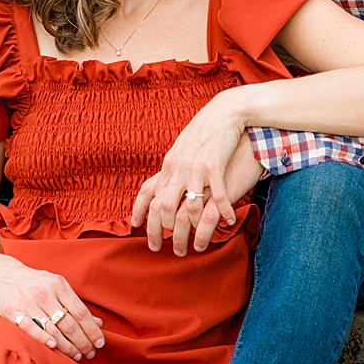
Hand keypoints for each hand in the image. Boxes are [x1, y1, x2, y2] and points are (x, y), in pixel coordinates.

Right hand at [0, 257, 105, 361]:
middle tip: (89, 353)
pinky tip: (53, 346)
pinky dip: (42, 338)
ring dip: (68, 347)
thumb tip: (98, 323)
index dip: (92, 330)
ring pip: (53, 330)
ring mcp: (28, 302)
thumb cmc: (35, 283)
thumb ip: (76, 304)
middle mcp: (44, 293)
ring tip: (76, 355)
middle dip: (83, 342)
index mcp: (58, 285)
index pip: (80, 312)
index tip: (99, 343)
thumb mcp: (56, 286)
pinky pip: (31, 329)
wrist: (2, 275)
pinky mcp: (13, 312)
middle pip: (69, 324)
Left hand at [130, 89, 248, 254]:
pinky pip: (217, 195)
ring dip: (194, 230)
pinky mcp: (215, 165)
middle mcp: (178, 167)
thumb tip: (167, 183)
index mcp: (169, 164)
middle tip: (168, 250)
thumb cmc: (205, 133)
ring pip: (189, 207)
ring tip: (199, 246)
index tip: (136, 227)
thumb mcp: (184, 150)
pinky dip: (223, 211)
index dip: (140, 210)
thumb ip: (175, 167)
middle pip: (164, 207)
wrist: (224, 113)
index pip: (149, 192)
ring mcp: (195, 167)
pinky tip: (228, 222)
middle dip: (163, 232)